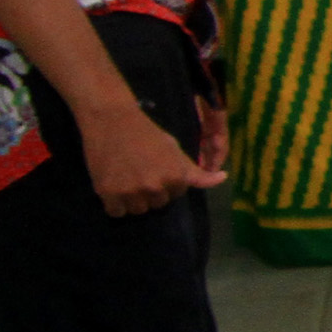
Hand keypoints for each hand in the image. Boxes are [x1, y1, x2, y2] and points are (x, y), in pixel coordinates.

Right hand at [80, 97, 225, 216]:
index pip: (174, 194)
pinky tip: (113, 185)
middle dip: (149, 191)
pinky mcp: (108, 194)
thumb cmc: (147, 133)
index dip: (165, 181)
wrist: (111, 119)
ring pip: (136, 210)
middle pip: (156, 204)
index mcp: (175, 178)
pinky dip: (114, 203)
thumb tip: (223, 178)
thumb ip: (196, 172)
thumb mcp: (175, 151)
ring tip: (125, 177)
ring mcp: (131, 192)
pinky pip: (116, 212)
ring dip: (131, 199)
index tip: (155, 166)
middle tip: (138, 170)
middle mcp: (155, 188)